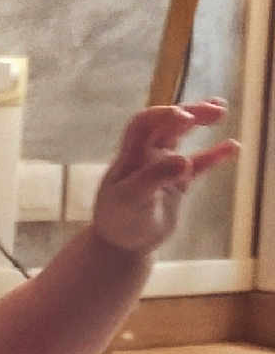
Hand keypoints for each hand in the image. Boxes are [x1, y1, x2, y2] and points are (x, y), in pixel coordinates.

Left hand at [92, 99, 238, 254]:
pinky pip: (198, 163)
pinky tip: (233, 146)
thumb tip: (185, 161)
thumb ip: (155, 178)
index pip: (144, 123)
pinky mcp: (177, 183)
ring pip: (180, 137)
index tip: (185, 118)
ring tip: (221, 110)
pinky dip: (213, 154)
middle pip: (166, 124)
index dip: (164, 115)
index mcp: (130, 156)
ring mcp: (162, 167)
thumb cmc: (120, 220)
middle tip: (217, 108)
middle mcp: (145, 156)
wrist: (123, 244)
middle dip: (189, 112)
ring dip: (199, 121)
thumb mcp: (131, 199)